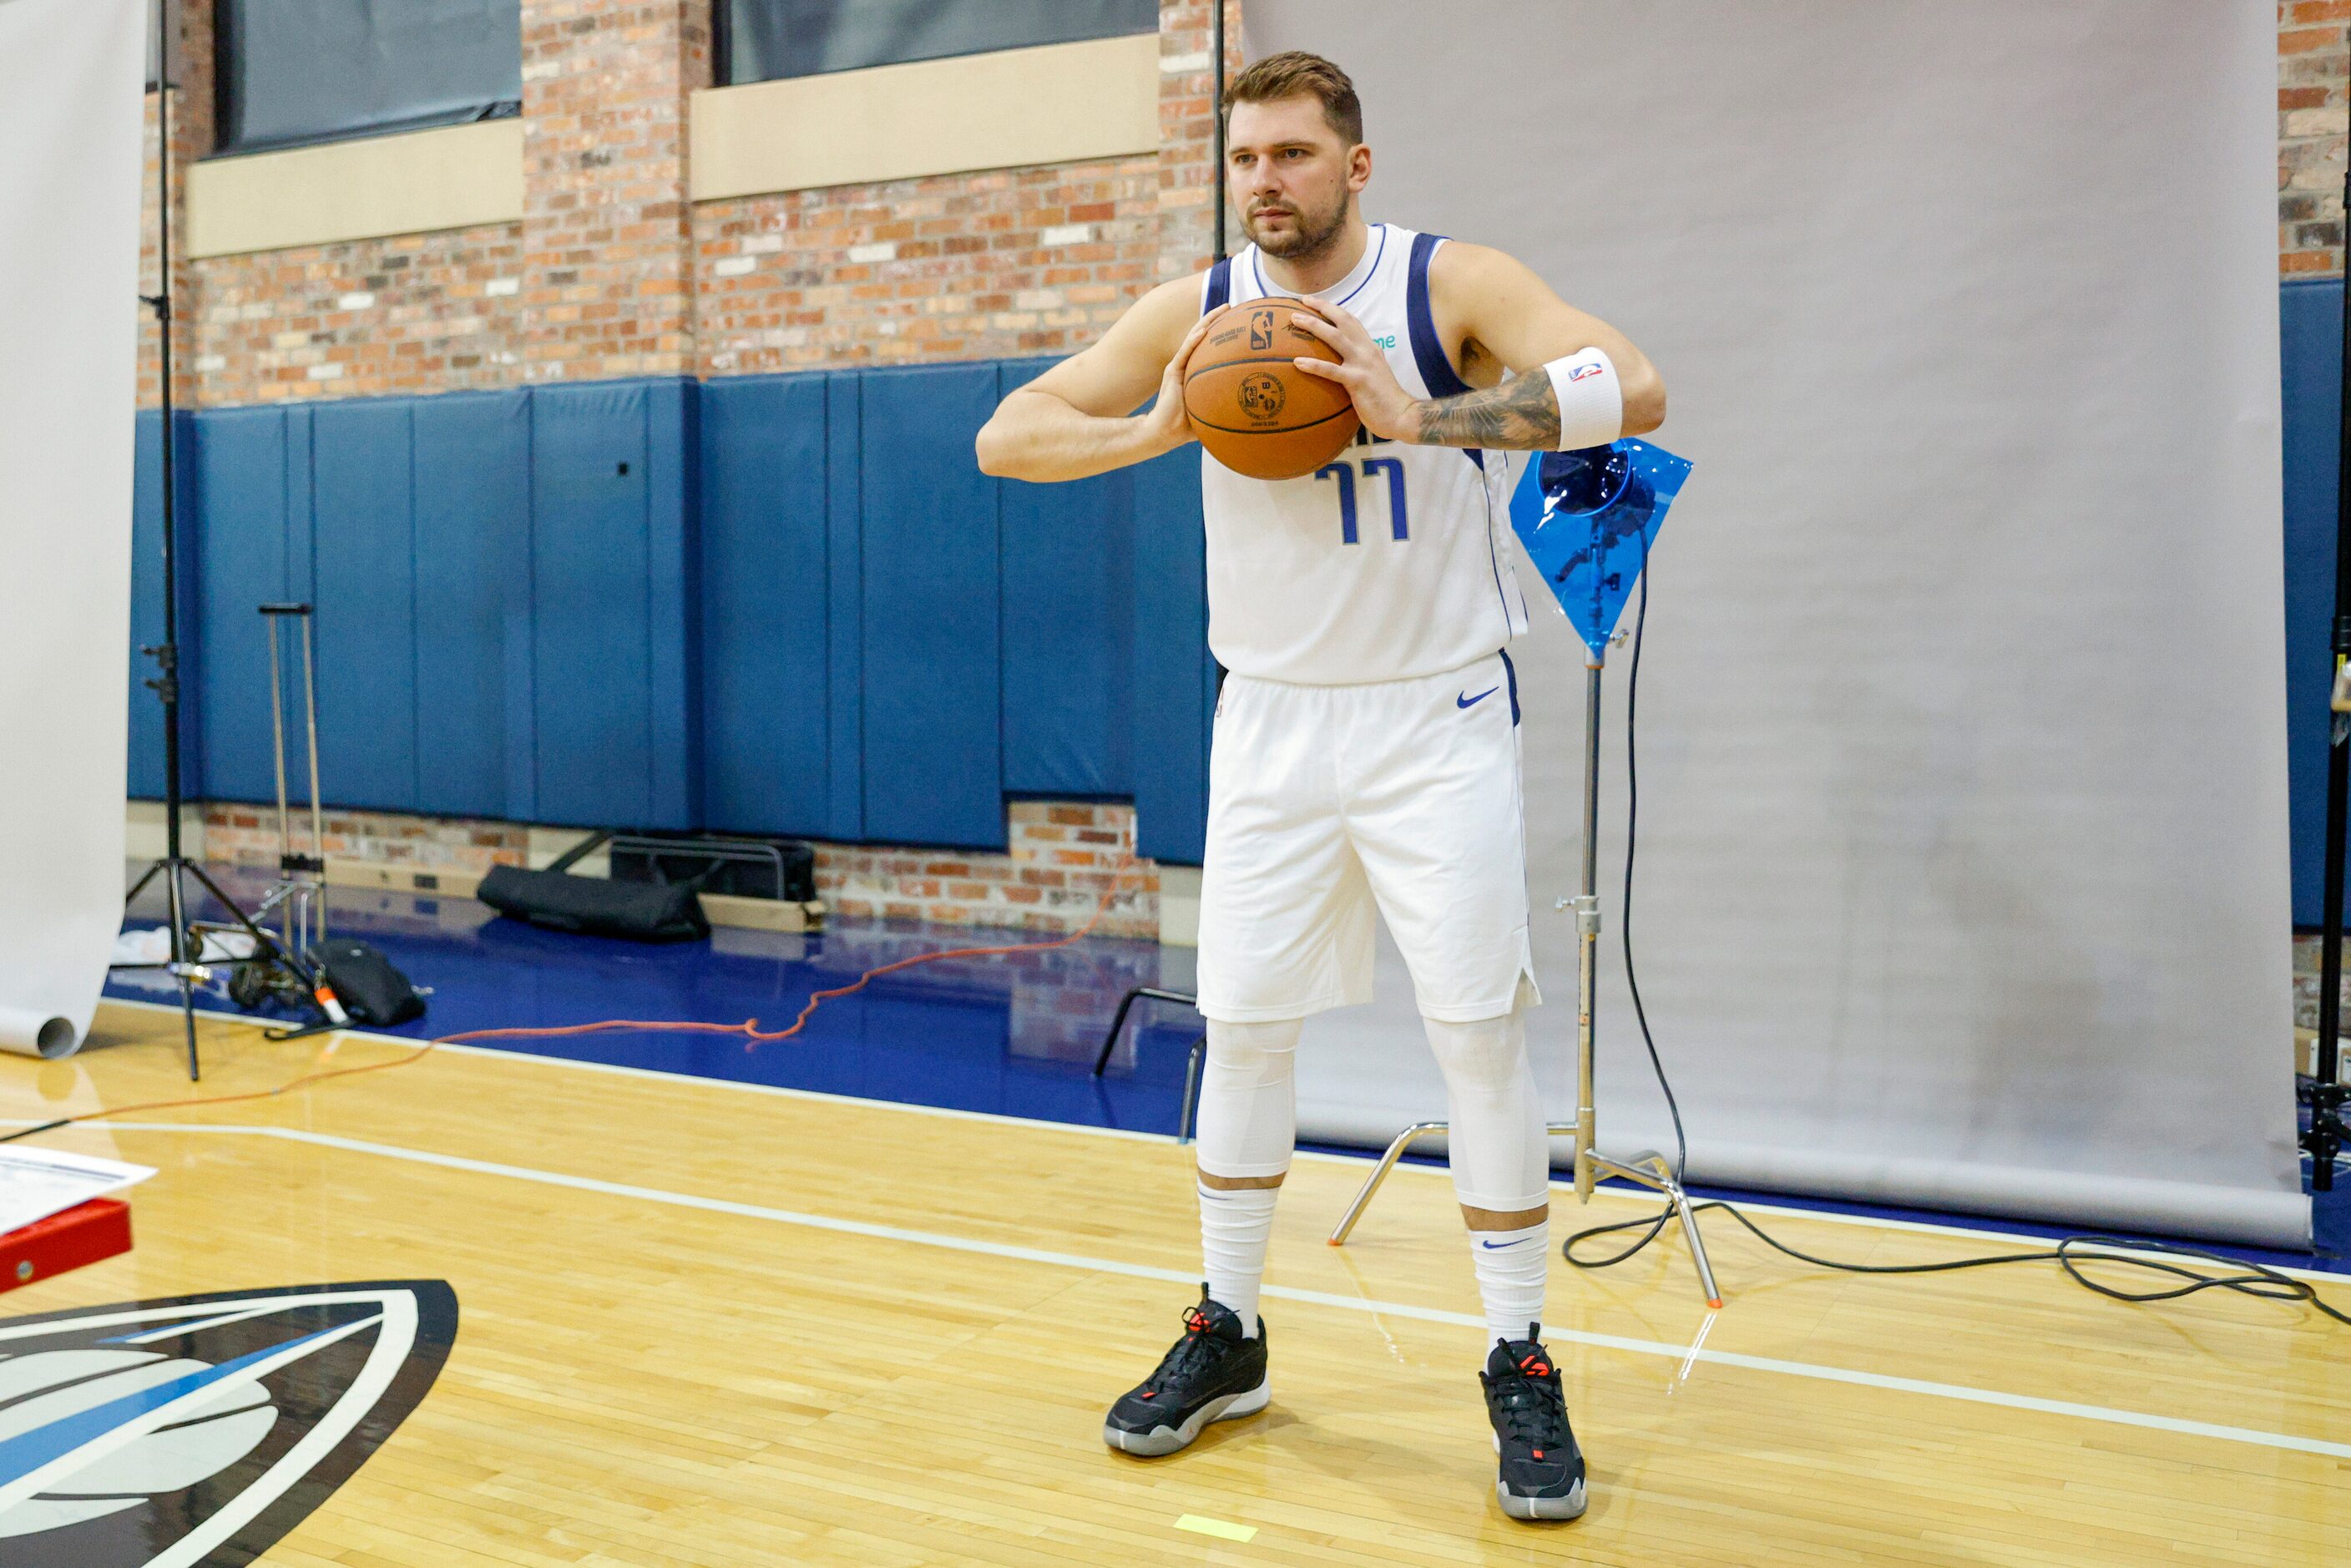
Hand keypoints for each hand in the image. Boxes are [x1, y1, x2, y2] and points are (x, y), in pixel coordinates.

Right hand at [1138, 303, 1228, 457]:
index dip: (1222, 333)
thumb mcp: (1212, 412)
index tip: (1238, 322)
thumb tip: (1253, 413)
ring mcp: (1178, 366)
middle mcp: (1187, 364)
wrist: (1166, 431)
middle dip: (1217, 319)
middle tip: (1233, 307)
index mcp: (1195, 370)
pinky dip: (1194, 340)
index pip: (1210, 346)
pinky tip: (1204, 329)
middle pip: (1203, 335)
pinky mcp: (1172, 371)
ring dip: (1208, 321)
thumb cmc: (1187, 426)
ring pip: (1194, 336)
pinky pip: (1185, 351)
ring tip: (1223, 309)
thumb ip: (1227, 407)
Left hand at [1289, 302, 1421, 441]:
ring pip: (1335, 337)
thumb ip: (1361, 365)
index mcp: (1370, 348)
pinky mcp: (1358, 381)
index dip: (1333, 309)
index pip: (1351, 321)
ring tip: (1294, 320)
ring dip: (1314, 325)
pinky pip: (1331, 370)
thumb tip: (1345, 366)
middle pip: (1343, 321)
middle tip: (1302, 302)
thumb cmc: (1385, 400)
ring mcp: (1363, 364)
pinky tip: (1297, 363)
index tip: (1315, 302)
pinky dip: (1314, 365)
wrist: (1402, 415)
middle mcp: (1367, 350)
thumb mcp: (1373, 375)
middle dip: (1322, 307)